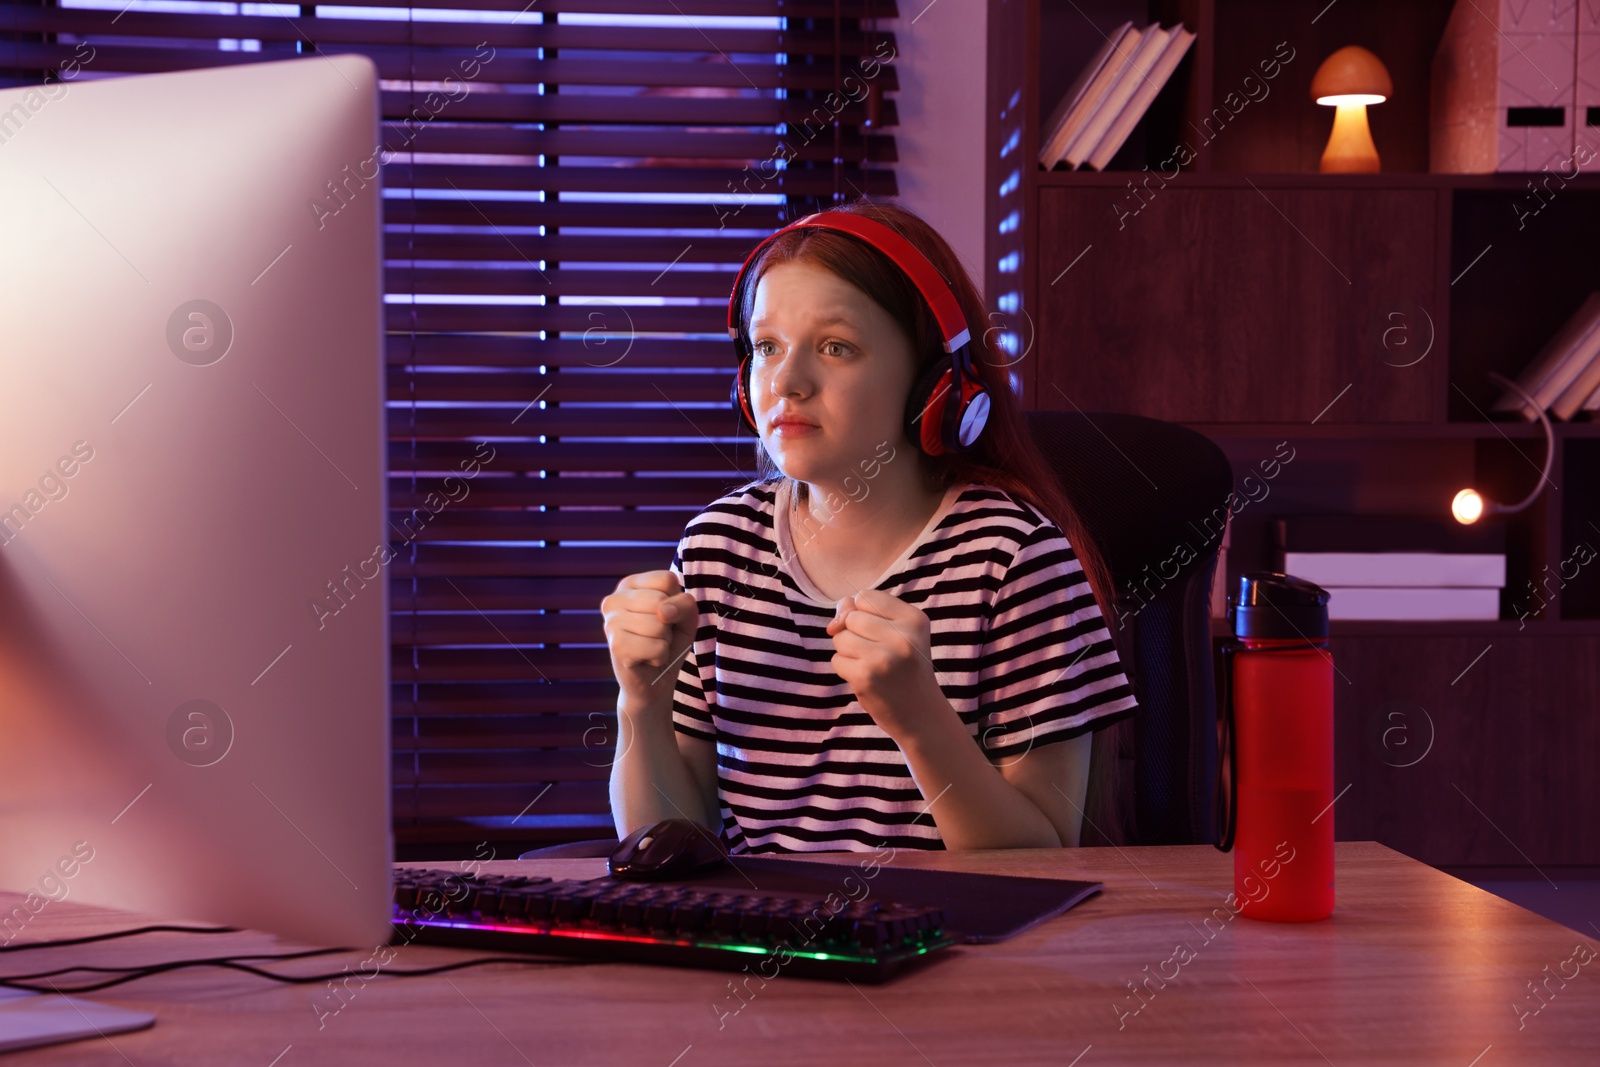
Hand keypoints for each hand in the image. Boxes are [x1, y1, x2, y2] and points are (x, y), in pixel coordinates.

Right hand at [600, 571, 698, 711]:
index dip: (676, 602)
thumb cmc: (669, 642)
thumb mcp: (686, 617)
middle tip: (657, 636)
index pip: (667, 579)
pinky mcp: (615, 646)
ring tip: (651, 647)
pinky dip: (659, 657)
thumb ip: (684, 604)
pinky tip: (646, 659)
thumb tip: (663, 611)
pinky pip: (656, 647)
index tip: (666, 616)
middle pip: (661, 602)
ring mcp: (611, 622)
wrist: (654, 680)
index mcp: (629, 584)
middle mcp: (614, 599)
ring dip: (664, 642)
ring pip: (659, 625)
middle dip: (670, 625)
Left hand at [826, 587, 937, 738]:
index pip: (865, 596)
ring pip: (840, 637)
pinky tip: (866, 679)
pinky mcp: (866, 677)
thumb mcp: (897, 632)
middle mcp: (903, 636)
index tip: (883, 634)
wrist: (920, 714)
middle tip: (879, 654)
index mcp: (914, 619)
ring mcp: (884, 657)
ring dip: (848, 652)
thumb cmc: (904, 668)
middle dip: (855, 634)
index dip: (864, 613)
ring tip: (872, 665)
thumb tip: (836, 616)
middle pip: (851, 617)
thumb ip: (863, 612)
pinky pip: (836, 660)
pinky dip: (846, 669)